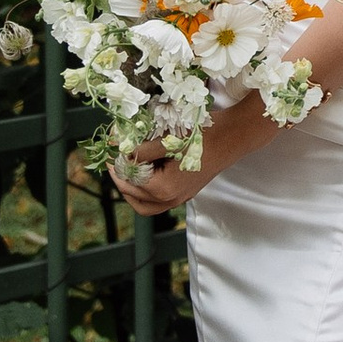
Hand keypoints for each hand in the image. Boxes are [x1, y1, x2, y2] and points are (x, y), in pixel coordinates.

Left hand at [108, 134, 224, 215]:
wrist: (232, 138)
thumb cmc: (202, 136)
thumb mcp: (167, 140)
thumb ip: (140, 150)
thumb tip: (118, 150)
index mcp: (163, 188)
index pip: (128, 180)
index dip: (116, 164)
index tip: (111, 148)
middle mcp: (170, 199)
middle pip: (132, 194)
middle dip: (120, 176)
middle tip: (114, 157)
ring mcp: (179, 199)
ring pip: (143, 205)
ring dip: (131, 189)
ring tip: (126, 170)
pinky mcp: (185, 194)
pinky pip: (157, 203)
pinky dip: (145, 193)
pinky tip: (145, 175)